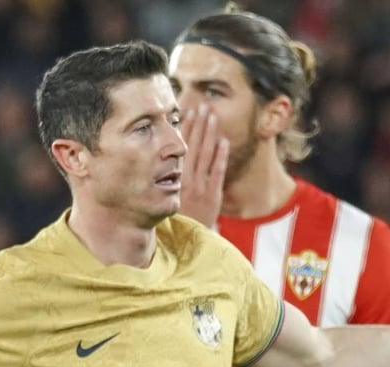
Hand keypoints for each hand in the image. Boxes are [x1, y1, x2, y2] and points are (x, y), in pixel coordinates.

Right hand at [178, 104, 228, 227]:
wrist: (186, 238)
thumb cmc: (176, 215)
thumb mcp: (165, 194)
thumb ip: (167, 176)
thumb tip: (166, 155)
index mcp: (172, 177)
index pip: (179, 147)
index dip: (186, 128)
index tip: (189, 112)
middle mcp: (185, 179)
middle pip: (193, 146)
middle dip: (199, 125)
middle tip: (202, 106)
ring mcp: (200, 187)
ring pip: (205, 155)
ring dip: (210, 134)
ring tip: (213, 116)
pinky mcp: (213, 195)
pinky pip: (217, 172)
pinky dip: (221, 156)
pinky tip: (223, 141)